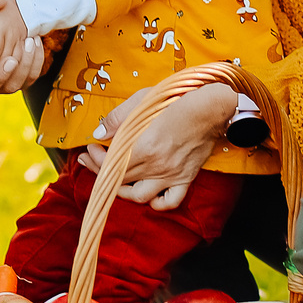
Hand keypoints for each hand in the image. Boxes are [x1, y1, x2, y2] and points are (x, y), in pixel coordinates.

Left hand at [78, 78, 236, 210]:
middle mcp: (156, 166)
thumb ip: (117, 118)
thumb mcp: (142, 101)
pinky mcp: (185, 178)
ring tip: (115, 178)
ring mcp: (171, 175)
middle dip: (100, 171)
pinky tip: (148, 194)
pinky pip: (169, 202)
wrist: (211, 107)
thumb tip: (98, 133)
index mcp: (143, 147)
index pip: (110, 164)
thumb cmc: (177, 100)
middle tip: (92, 160)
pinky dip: (156, 203)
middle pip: (120, 181)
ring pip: (140, 196)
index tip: (90, 149)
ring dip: (123, 190)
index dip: (95, 159)